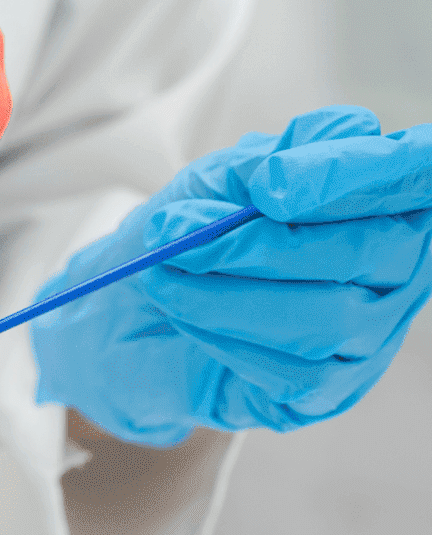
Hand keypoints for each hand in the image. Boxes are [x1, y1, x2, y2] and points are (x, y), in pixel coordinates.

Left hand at [32, 106, 431, 445]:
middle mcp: (399, 265)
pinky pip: (296, 369)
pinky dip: (225, 336)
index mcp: (384, 196)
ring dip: (228, 295)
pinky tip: (185, 316)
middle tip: (176, 235)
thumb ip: (264, 159)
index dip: (355, 175)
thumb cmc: (188, 238)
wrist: (130, 317)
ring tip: (164, 275)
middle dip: (260, 244)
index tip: (269, 185)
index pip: (413, 172)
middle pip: (368, 251)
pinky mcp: (331, 389)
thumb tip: (320, 145)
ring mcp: (373, 333)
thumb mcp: (212, 182)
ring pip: (329, 317)